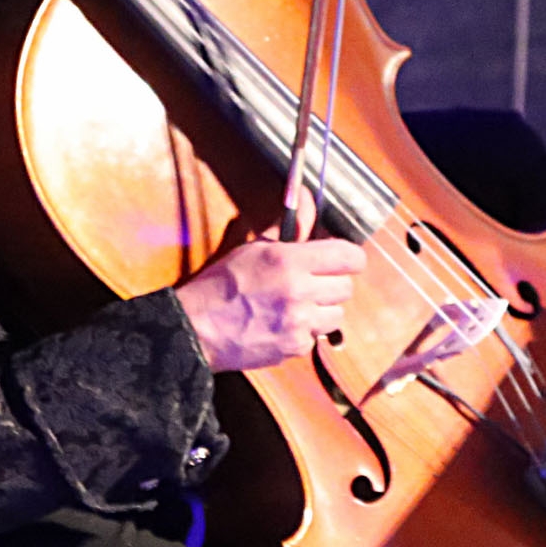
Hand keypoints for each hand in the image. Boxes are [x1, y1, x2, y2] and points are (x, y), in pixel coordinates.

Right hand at [173, 230, 365, 373]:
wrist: (196, 329)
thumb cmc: (221, 286)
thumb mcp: (254, 248)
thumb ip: (290, 226)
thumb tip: (308, 198)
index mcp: (290, 261)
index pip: (349, 256)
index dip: (349, 258)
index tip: (342, 260)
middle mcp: (299, 292)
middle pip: (346, 287)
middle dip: (332, 284)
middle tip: (311, 283)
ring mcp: (299, 323)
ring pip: (337, 315)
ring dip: (322, 310)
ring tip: (296, 306)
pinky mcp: (295, 348)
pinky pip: (316, 337)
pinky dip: (305, 332)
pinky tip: (282, 324)